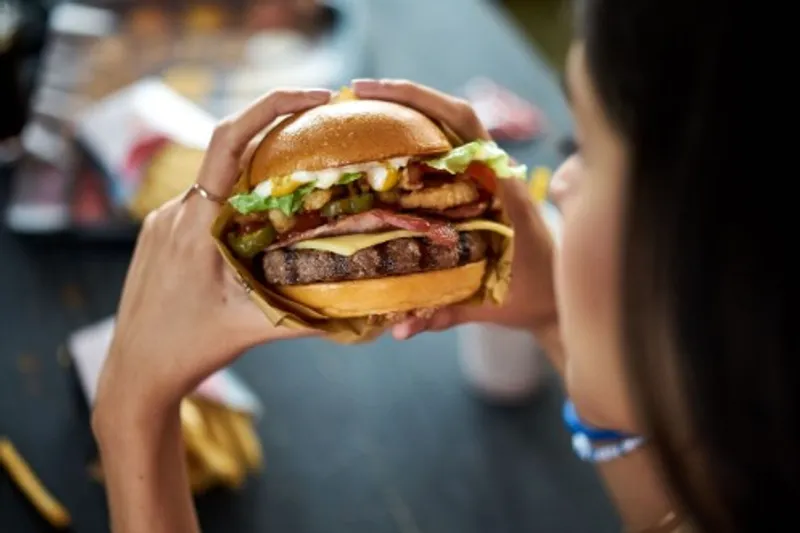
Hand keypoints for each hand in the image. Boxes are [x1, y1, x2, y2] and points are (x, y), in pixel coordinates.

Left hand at [95, 88, 331, 417]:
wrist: (134, 372)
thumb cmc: (190, 349)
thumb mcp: (252, 328)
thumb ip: (309, 315)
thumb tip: (364, 305)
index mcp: (196, 223)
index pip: (229, 140)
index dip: (271, 106)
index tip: (314, 97)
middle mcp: (175, 211)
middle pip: (229, 152)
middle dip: (276, 137)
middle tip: (322, 137)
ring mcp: (162, 220)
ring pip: (218, 180)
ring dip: (257, 175)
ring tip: (300, 186)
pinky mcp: (159, 232)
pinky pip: (204, 201)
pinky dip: (236, 199)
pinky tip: (261, 223)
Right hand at [352, 79, 558, 339]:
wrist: (563, 301)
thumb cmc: (533, 299)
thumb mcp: (489, 304)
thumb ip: (445, 313)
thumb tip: (399, 329)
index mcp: (502, 190)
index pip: (465, 126)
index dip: (422, 100)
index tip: (377, 93)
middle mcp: (497, 176)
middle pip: (453, 116)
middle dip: (406, 99)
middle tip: (355, 96)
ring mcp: (493, 179)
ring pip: (452, 131)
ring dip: (412, 116)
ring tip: (365, 113)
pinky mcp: (486, 190)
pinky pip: (453, 154)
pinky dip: (422, 143)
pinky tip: (390, 147)